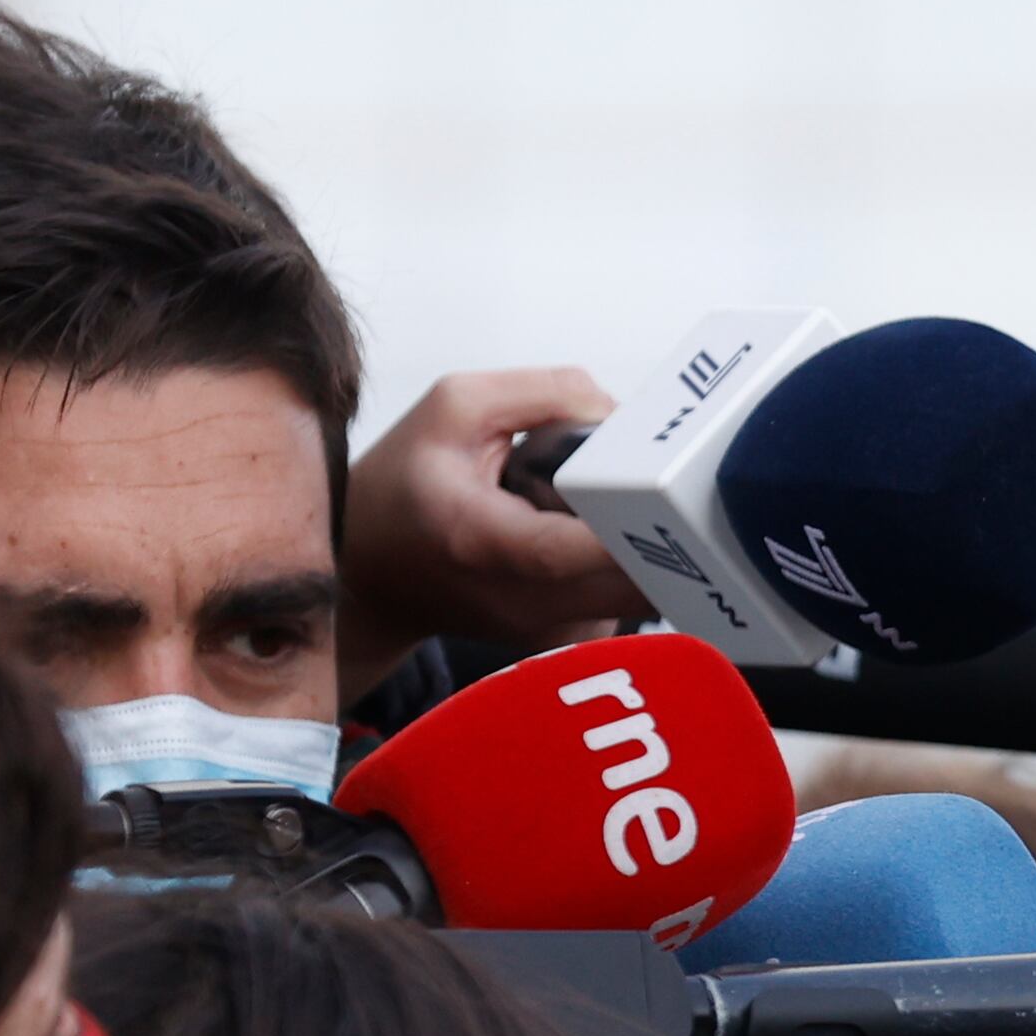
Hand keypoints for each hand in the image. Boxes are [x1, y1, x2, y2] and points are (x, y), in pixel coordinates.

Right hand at [336, 366, 641, 688]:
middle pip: (634, 582)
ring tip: (599, 509)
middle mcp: (522, 602)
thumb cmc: (405, 486)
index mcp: (482, 540)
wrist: (370, 574)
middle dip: (663, 529)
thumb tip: (624, 416)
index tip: (666, 498)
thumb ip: (545, 394)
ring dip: (648, 545)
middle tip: (660, 484)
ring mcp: (548, 632)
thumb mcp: (455, 408)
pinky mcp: (566, 641)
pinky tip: (586, 538)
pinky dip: (626, 563)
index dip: (624, 525)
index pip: (566, 549)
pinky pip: (627, 599)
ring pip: (643, 591)